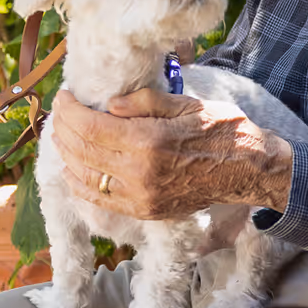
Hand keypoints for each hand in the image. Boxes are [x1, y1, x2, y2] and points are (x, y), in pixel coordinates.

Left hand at [52, 87, 293, 219]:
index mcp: (150, 140)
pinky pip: (101, 200)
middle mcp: (140, 172)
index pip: (91, 126)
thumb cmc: (222, 130)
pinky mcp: (146, 211)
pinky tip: (72, 169)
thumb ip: (145, 102)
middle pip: (83, 150)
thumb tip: (109, 105)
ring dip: (67, 155)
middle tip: (58, 112)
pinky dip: (80, 184)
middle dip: (64, 128)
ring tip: (60, 136)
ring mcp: (142, 196)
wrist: (249, 170)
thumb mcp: (187, 103)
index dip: (70, 110)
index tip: (63, 96)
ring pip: (86, 176)